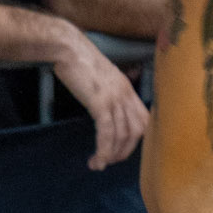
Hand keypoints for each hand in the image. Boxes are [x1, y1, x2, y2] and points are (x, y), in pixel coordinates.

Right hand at [52, 27, 148, 170]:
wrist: (68, 48)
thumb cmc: (78, 61)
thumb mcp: (100, 77)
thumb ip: (107, 92)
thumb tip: (104, 107)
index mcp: (127, 88)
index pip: (144, 118)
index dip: (138, 137)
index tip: (123, 148)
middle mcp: (126, 94)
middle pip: (138, 131)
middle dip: (126, 150)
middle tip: (111, 160)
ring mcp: (115, 99)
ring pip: (122, 135)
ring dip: (111, 154)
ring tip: (99, 164)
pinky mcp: (100, 103)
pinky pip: (107, 132)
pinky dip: (103, 149)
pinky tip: (96, 159)